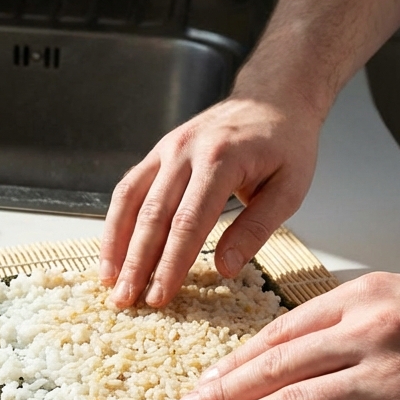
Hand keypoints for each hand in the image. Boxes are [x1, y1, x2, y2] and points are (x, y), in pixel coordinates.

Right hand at [99, 88, 323, 308]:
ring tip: (109, 282)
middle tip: (126, 300)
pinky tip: (112, 251)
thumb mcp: (290, 188)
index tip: (159, 296)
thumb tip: (225, 268)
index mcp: (221, 160)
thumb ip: (257, 229)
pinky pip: (129, 189)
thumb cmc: (286, 145)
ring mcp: (167, 149)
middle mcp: (186, 151)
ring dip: (117, 244)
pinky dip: (116, 222)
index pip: (188, 223)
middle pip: (153, 216)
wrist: (273, 98)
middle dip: (137, 263)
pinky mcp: (158, 153)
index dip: (170, 264)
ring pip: (131, 201)